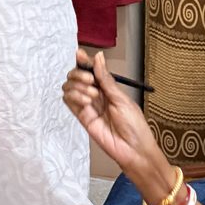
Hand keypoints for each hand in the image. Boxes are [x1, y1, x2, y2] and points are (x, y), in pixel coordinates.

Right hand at [63, 50, 172, 192]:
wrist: (134, 150)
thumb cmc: (135, 126)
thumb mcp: (122, 99)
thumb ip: (106, 79)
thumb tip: (98, 57)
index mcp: (108, 88)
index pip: (91, 70)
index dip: (84, 62)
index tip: (80, 55)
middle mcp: (97, 95)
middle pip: (77, 77)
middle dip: (80, 74)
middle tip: (91, 82)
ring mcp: (88, 106)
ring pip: (70, 87)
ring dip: (78, 86)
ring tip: (93, 96)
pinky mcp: (83, 117)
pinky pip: (69, 102)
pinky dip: (74, 97)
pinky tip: (87, 102)